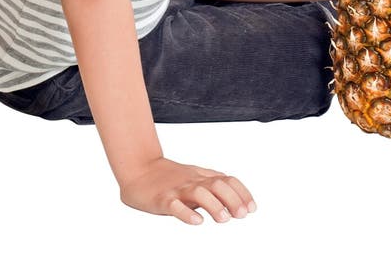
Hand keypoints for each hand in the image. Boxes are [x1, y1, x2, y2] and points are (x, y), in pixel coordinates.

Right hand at [119, 156, 256, 225]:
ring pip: (198, 193)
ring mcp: (177, 189)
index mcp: (201, 177)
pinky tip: (196, 222)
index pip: (227, 180)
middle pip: (217, 184)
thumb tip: (236, 202)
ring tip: (223, 219)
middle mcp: (192, 181)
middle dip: (232, 199)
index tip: (252, 208)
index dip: (242, 193)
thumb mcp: (194, 179)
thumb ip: (213, 187)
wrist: (138, 169)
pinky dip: (186, 213)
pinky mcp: (162, 199)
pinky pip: (175, 205)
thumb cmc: (169, 178)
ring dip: (214, 205)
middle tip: (241, 215)